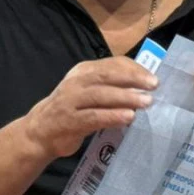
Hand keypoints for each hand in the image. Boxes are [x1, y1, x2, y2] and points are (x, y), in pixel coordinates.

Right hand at [24, 57, 157, 158]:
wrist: (39, 131)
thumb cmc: (71, 109)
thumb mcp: (88, 91)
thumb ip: (109, 87)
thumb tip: (143, 88)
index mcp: (83, 71)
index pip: (112, 64)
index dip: (134, 69)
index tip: (152, 77)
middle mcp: (76, 82)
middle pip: (107, 75)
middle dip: (133, 79)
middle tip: (154, 86)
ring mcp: (71, 101)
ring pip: (101, 94)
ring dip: (126, 97)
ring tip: (146, 102)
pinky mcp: (70, 121)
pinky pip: (94, 116)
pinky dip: (113, 116)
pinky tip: (129, 117)